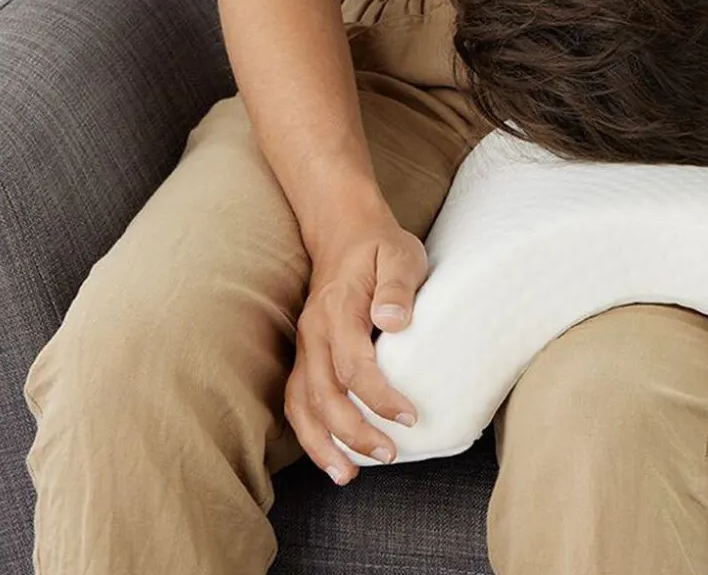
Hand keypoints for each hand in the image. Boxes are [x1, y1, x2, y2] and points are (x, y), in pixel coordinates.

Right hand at [285, 199, 428, 484]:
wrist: (343, 231)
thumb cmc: (380, 246)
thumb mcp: (400, 254)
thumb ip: (398, 287)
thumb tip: (393, 321)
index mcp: (338, 308)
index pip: (353, 365)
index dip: (379, 397)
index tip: (409, 417)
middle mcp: (314, 332)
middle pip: (324, 395)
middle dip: (354, 432)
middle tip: (390, 453)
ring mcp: (305, 345)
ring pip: (302, 404)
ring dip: (322, 444)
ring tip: (348, 475)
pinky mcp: (305, 354)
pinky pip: (298, 400)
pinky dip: (310, 432)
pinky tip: (332, 456)